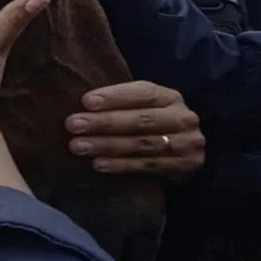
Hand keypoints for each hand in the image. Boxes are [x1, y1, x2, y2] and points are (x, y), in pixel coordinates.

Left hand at [65, 81, 204, 181]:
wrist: (183, 153)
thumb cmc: (150, 124)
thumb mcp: (143, 107)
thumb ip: (121, 102)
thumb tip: (82, 103)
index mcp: (170, 97)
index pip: (143, 92)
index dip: (114, 97)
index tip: (86, 101)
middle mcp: (182, 118)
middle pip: (141, 120)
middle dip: (105, 122)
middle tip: (73, 124)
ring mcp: (186, 144)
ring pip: (142, 144)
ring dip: (107, 145)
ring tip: (79, 146)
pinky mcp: (185, 167)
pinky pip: (147, 166)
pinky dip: (121, 166)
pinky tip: (98, 164)